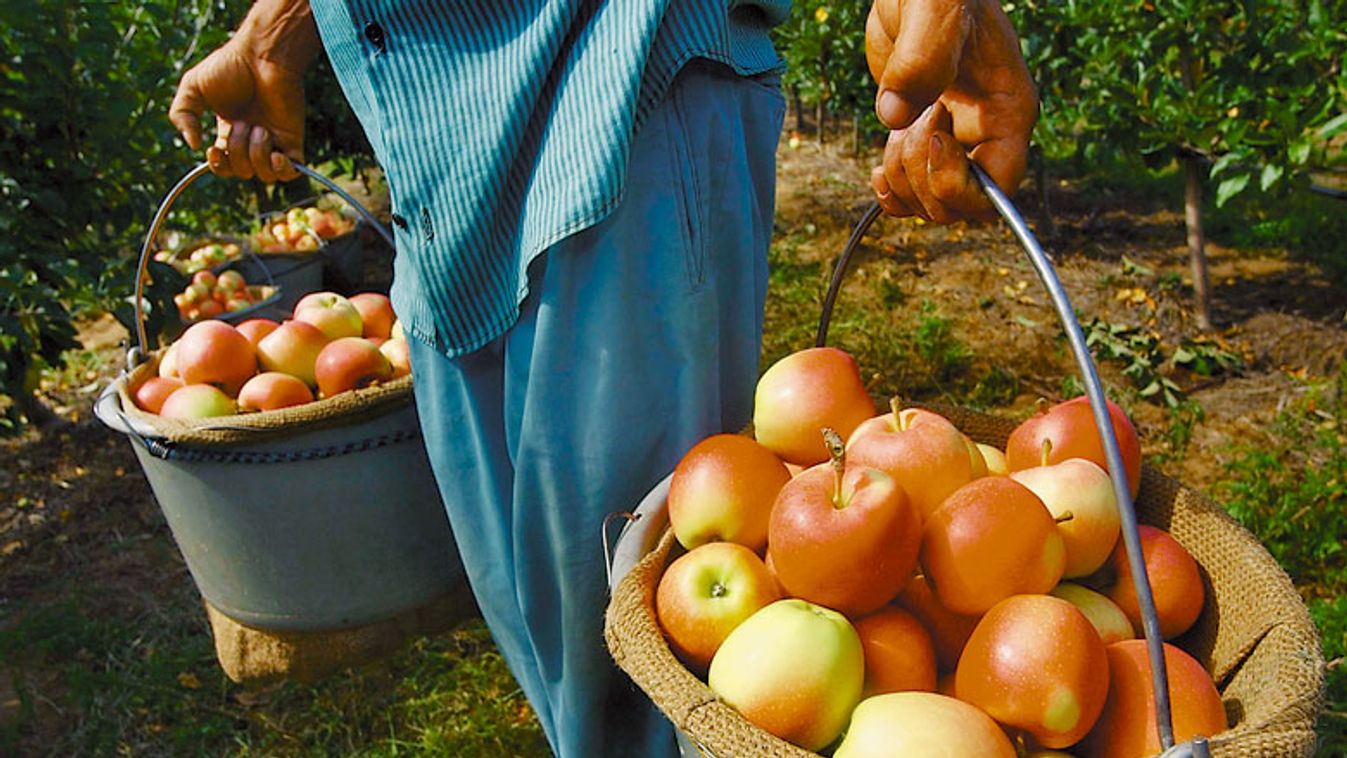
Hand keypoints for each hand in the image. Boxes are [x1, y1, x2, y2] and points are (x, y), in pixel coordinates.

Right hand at [169, 2, 318, 182]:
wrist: (263, 56)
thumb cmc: (230, 67)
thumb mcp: (192, 88)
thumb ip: (182, 115)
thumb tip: (193, 146)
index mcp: (229, 132)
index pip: (224, 165)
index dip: (218, 165)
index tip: (213, 148)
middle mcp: (251, 140)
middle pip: (242, 172)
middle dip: (237, 151)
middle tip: (242, 123)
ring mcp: (274, 141)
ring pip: (264, 175)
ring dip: (257, 155)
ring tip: (260, 129)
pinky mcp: (293, 140)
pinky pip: (290, 174)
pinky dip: (282, 171)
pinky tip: (276, 156)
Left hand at [865, 0, 1037, 222]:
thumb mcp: (936, 10)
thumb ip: (922, 58)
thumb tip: (894, 116)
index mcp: (1008, 112)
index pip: (997, 190)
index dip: (957, 183)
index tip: (933, 136)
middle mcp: (986, 135)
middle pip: (959, 207)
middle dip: (923, 176)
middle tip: (912, 122)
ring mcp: (954, 142)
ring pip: (929, 203)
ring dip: (901, 177)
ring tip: (898, 124)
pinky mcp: (920, 141)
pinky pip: (911, 195)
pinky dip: (890, 194)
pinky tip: (878, 172)